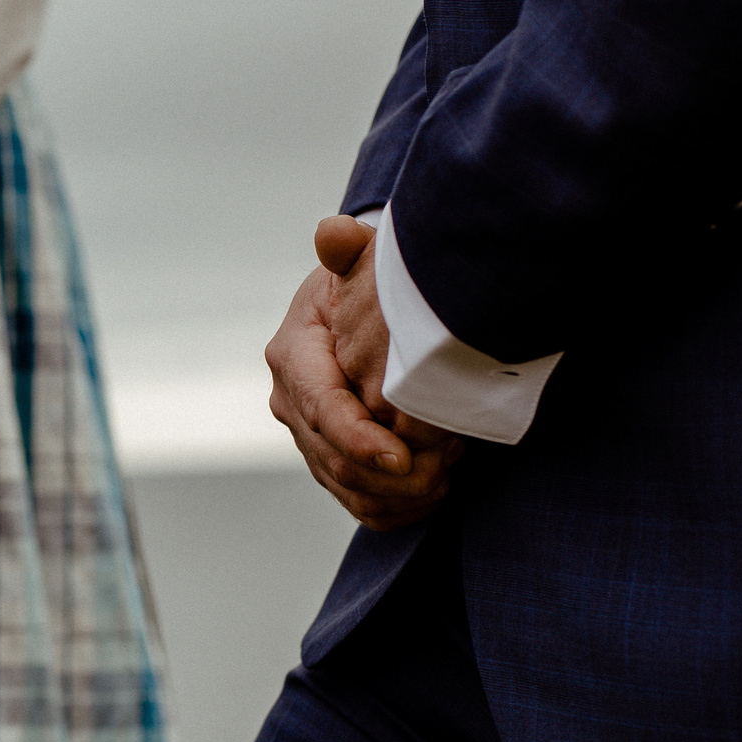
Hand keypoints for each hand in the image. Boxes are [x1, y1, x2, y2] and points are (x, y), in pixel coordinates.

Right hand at [265, 218, 463, 529]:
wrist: (370, 309)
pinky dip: (397, 509)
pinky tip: (436, 492)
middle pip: (333, 459)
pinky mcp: (331, 461)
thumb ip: (350, 250)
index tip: (404, 457)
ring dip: (401, 492)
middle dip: (392, 473)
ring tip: (451, 469)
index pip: (321, 408)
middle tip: (450, 462)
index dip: (360, 439)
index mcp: (293, 354)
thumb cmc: (373, 286)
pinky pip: (359, 504)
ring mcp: (308, 435)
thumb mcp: (364, 263)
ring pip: (346, 488)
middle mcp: (290, 400)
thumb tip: (332, 232)